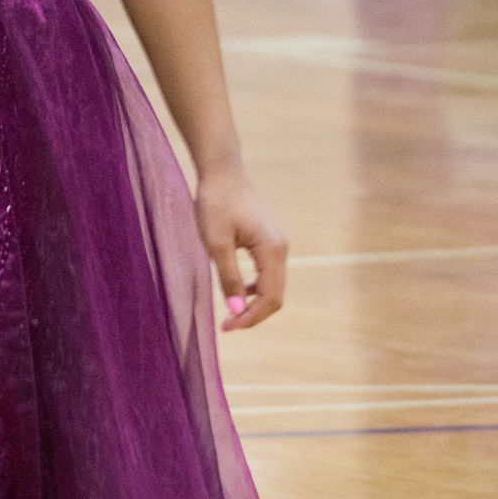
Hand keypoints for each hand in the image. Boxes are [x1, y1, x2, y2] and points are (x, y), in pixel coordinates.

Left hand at [194, 161, 288, 331]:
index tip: (227, 327)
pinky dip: (255, 287)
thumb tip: (237, 309)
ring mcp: (277, 244)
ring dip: (254, 302)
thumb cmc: (216, 202)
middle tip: (227, 325)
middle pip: (276, 295)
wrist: (222, 170)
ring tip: (230, 312)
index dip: (251, 317)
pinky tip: (237, 290)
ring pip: (273, 285)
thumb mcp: (216, 242)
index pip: (270, 297)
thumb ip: (229, 277)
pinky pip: (268, 273)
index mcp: (272, 250)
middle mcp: (281, 249)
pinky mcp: (268, 240)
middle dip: (253, 314)